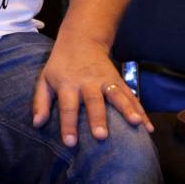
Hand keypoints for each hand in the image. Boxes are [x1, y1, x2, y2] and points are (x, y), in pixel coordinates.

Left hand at [31, 36, 151, 147]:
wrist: (81, 40)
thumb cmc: (60, 66)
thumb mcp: (45, 79)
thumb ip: (40, 102)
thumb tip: (37, 124)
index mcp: (67, 84)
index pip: (67, 106)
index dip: (68, 125)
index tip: (70, 143)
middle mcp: (88, 82)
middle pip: (94, 101)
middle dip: (98, 118)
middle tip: (101, 136)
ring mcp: (106, 81)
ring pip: (118, 96)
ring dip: (128, 110)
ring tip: (137, 124)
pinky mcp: (118, 81)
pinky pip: (131, 97)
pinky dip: (140, 111)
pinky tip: (147, 127)